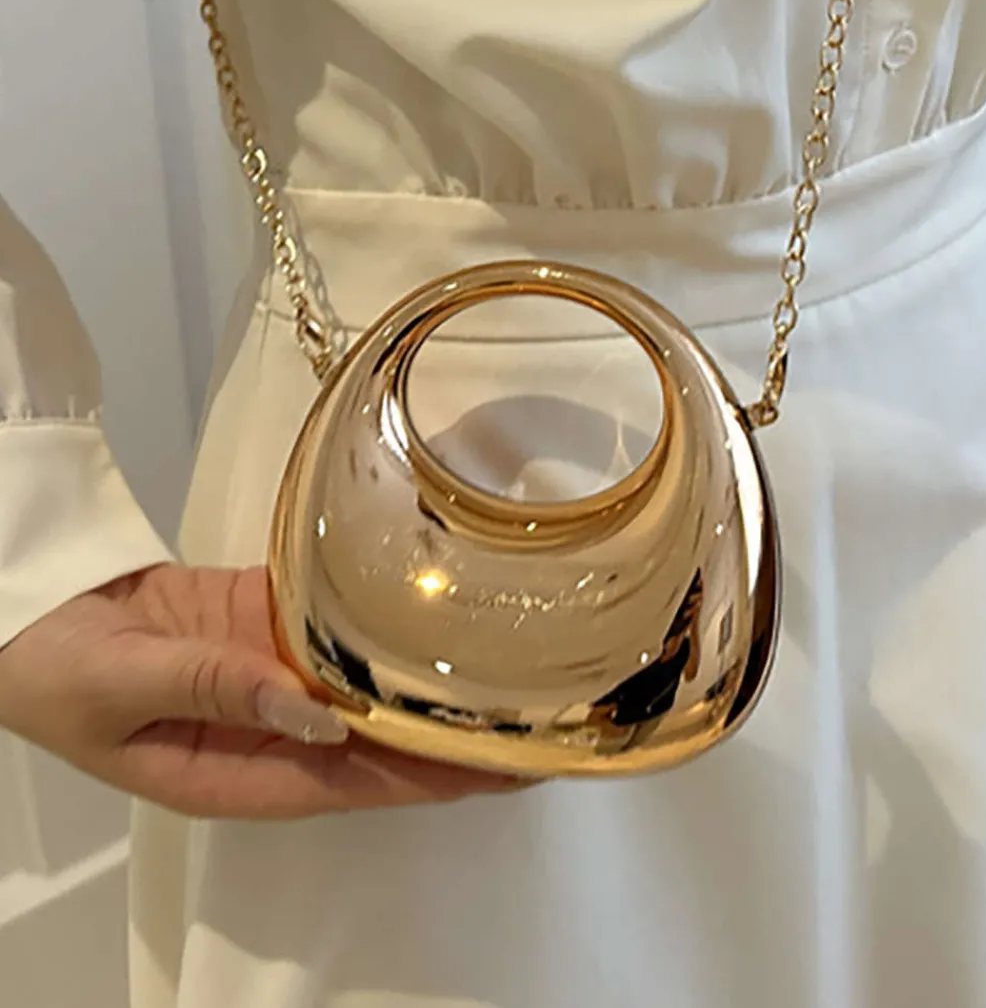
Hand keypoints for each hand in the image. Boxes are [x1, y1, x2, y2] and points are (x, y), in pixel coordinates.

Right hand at [0, 563, 524, 818]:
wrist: (18, 605)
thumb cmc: (49, 669)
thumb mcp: (124, 687)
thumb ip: (219, 690)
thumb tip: (320, 712)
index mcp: (231, 772)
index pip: (354, 781)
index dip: (430, 777)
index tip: (502, 767)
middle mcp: (264, 731)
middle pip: (374, 739)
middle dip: (450, 737)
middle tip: (534, 718)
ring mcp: (264, 673)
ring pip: (361, 682)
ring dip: (423, 680)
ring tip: (501, 667)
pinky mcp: (258, 622)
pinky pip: (328, 625)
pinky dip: (377, 619)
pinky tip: (430, 611)